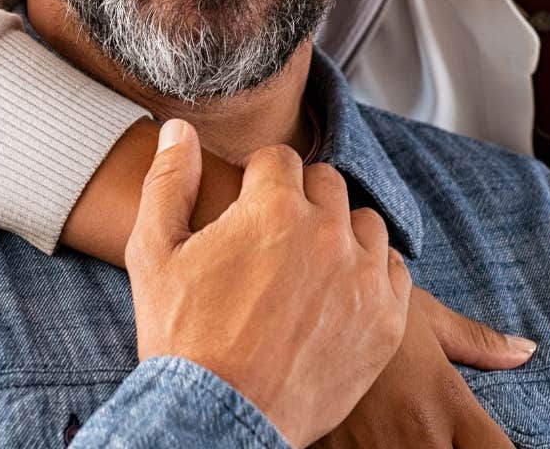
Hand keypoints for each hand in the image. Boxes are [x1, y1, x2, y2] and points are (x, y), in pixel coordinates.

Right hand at [128, 120, 412, 446]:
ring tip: (307, 265)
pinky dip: (371, 274)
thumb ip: (167, 181)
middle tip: (274, 239)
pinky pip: (394, 272)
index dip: (256, 181)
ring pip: (365, 224)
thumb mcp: (154, 252)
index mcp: (273, 207)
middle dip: (299, 200)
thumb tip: (177, 130)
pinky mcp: (387, 321)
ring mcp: (363, 278)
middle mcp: (327, 233)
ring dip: (340, 233)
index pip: (279, 159)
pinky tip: (339, 293)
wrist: (218, 419)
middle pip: (326, 184)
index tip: (247, 208)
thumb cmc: (181, 338)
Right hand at [314, 289, 532, 448]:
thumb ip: (477, 341)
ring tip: (403, 433)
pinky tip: (375, 439)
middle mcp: (420, 436)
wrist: (293, 311)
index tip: (496, 443)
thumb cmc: (364, 309)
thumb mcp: (423, 317)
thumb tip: (527, 350)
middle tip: (440, 430)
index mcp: (447, 403)